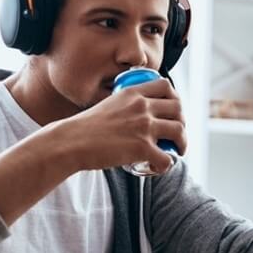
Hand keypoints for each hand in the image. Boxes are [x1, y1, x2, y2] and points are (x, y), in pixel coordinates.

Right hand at [56, 77, 186, 173]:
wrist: (70, 142)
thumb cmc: (84, 128)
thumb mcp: (108, 105)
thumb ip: (125, 106)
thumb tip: (136, 117)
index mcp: (132, 93)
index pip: (165, 86)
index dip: (174, 98)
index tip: (172, 110)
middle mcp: (142, 106)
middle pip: (178, 109)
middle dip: (182, 122)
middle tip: (176, 134)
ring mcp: (143, 127)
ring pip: (179, 132)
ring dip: (182, 143)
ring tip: (176, 151)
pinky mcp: (142, 148)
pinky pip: (167, 159)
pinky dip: (166, 165)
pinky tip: (156, 167)